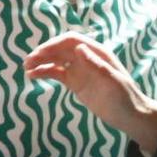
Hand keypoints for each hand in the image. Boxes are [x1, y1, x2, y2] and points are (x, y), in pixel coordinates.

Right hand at [24, 32, 156, 153]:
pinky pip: (57, 73)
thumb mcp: (112, 81)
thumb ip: (95, 65)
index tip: (40, 53)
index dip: (54, 44)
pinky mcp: (75, 82)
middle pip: (60, 49)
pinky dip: (45, 73)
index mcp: (96, 52)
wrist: (129, 115)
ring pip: (56, 60)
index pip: (71, 41)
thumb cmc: (124, 97)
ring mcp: (80, 70)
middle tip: (28, 61)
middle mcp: (86, 57)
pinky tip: (33, 76)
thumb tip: (78, 48)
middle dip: (44, 53)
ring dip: (41, 62)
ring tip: (26, 68)